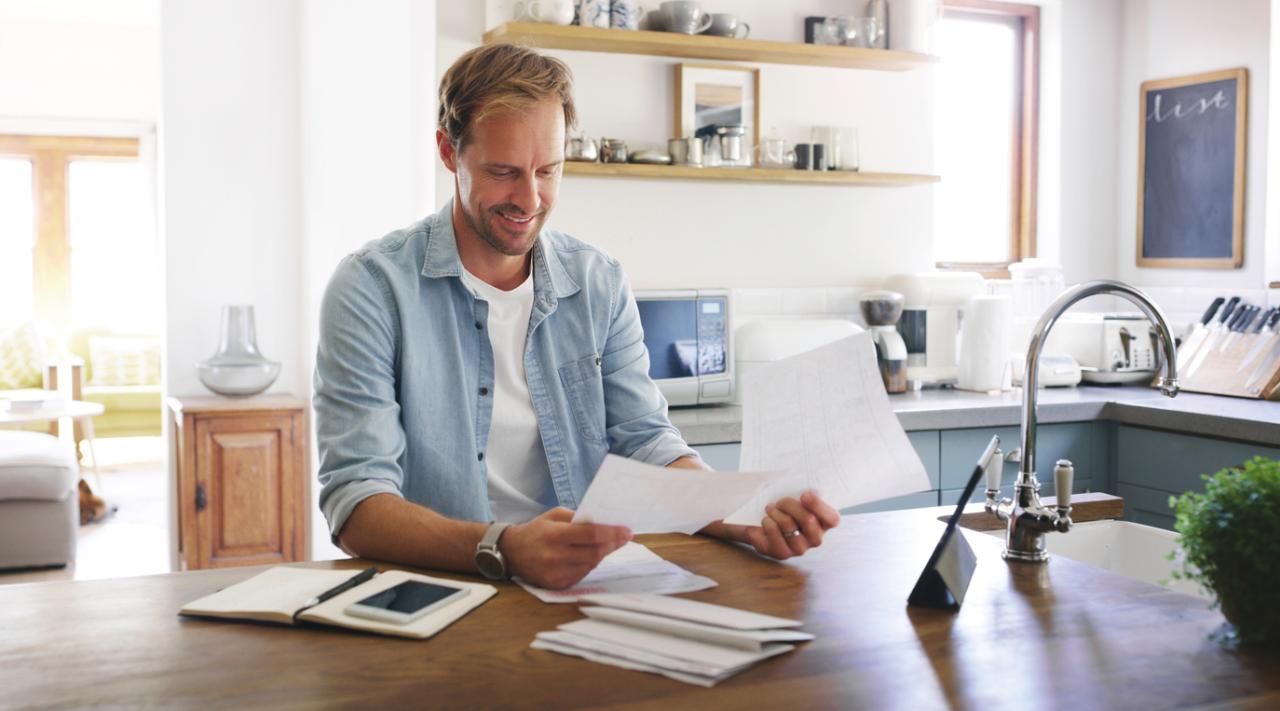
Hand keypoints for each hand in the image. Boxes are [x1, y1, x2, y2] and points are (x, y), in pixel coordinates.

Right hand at [499, 507, 631, 589]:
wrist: (512, 552)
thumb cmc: (536, 530)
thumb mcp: (554, 515)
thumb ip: (578, 517)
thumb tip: (604, 522)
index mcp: (554, 535)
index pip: (591, 534)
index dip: (612, 532)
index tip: (627, 530)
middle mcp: (555, 556)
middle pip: (595, 552)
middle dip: (613, 544)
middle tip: (625, 537)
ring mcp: (555, 573)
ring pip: (591, 565)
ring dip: (604, 554)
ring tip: (611, 544)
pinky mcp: (556, 585)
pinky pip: (582, 574)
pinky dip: (590, 564)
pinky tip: (594, 555)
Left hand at [713, 491, 839, 559]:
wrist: (760, 524)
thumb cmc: (783, 509)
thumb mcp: (795, 498)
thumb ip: (804, 494)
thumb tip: (807, 489)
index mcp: (824, 524)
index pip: (832, 518)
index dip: (819, 505)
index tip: (804, 494)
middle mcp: (815, 539)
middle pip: (808, 519)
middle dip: (790, 504)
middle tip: (780, 500)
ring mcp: (799, 549)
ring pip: (788, 524)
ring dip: (775, 511)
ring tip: (771, 509)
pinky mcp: (782, 554)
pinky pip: (773, 530)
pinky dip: (767, 520)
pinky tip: (766, 521)